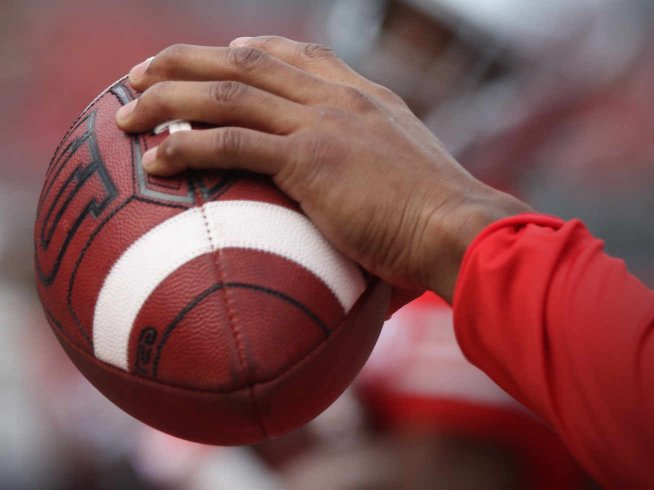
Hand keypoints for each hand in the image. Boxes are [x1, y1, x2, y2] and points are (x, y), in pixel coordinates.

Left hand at [116, 36, 530, 303]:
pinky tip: (155, 157)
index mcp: (367, 98)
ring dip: (169, 96)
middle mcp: (341, 98)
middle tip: (142, 71)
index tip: (224, 55)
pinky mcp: (311, 159)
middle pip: (248, 61)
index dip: (254, 50)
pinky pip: (232, 142)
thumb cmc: (443, 225)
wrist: (461, 228)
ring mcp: (325, 123)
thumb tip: (368, 220)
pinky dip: (186, 146)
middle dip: (187, 60)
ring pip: (229, 93)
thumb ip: (381, 180)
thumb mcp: (414, 183)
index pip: (302, 55)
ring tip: (126, 110)